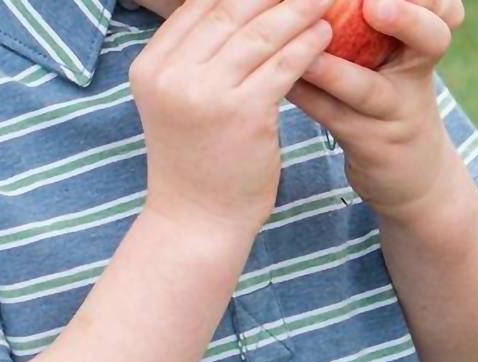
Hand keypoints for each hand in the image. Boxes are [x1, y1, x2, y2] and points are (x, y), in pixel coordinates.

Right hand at [131, 0, 337, 245]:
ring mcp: (205, 94)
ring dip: (297, 8)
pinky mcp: (243, 115)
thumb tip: (235, 9)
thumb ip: (196, 58)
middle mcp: (172, 75)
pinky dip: (306, 44)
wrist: (196, 224)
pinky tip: (326, 32)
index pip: (198, 5)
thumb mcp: (180, 102)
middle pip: (229, 9)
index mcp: (151, 66)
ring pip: (260, 33)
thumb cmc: (195, 163)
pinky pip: (282, 65)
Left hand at [285, 0, 474, 224]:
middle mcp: (417, 75)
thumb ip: (383, 25)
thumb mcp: (404, 58)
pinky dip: (309, 98)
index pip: (444, 12)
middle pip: (430, 40)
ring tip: (307, 54)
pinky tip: (284, 84)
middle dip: (407, 18)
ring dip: (336, 71)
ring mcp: (395, 114)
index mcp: (426, 44)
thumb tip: (325, 2)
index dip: (432, 0)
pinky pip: (335, 118)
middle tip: (375, 5)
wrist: (414, 177)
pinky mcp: (371, 145)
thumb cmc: (396, 100)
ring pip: (369, 89)